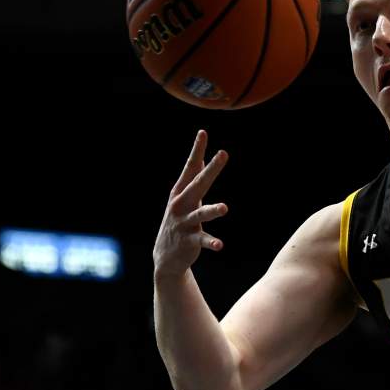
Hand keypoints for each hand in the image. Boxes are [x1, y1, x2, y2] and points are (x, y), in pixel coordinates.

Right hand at [153, 130, 228, 279]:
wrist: (165, 257)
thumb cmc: (179, 221)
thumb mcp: (184, 198)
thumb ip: (193, 179)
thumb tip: (202, 157)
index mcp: (181, 192)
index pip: (191, 167)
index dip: (197, 150)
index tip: (203, 132)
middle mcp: (181, 204)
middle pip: (198, 183)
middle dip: (211, 169)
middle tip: (223, 153)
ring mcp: (184, 223)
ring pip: (200, 214)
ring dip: (212, 210)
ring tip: (224, 208)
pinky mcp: (189, 241)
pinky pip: (202, 240)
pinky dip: (211, 242)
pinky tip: (220, 245)